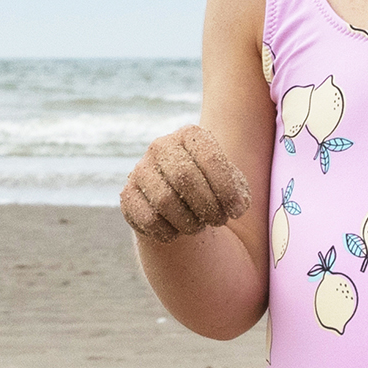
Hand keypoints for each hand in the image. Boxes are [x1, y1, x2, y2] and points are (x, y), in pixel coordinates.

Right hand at [121, 121, 248, 242]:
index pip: (209, 158)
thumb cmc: (211, 188)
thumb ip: (239, 192)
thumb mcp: (231, 184)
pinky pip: (148, 218)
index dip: (226, 189)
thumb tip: (237, 205)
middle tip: (218, 221)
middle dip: (207, 207)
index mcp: (190, 135)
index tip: (236, 212)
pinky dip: (168, 232)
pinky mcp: (127, 195)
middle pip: (185, 178)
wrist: (180, 201)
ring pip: (164, 200)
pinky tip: (176, 231)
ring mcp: (140, 169)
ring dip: (189, 222)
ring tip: (198, 225)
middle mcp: (161, 146)